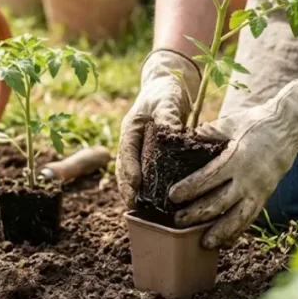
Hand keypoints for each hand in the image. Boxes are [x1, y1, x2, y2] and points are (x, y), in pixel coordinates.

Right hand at [117, 49, 200, 207]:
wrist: (168, 86)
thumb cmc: (165, 91)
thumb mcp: (166, 99)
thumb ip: (168, 113)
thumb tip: (173, 130)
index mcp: (131, 130)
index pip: (126, 152)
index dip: (129, 170)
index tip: (134, 186)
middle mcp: (132, 143)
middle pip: (124, 170)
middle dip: (128, 189)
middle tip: (134, 207)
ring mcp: (140, 151)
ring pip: (132, 175)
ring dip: (135, 193)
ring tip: (142, 212)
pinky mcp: (151, 156)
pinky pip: (146, 175)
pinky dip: (148, 189)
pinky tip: (157, 204)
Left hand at [169, 80, 297, 248]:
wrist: (288, 129)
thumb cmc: (254, 123)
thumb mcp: (229, 123)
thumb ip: (205, 133)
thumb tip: (180, 139)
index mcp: (237, 157)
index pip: (210, 177)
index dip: (191, 188)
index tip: (173, 196)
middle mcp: (248, 178)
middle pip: (220, 202)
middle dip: (198, 214)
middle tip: (178, 222)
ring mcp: (259, 190)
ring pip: (238, 218)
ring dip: (220, 232)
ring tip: (203, 243)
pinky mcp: (265, 197)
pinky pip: (250, 219)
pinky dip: (237, 232)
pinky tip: (225, 243)